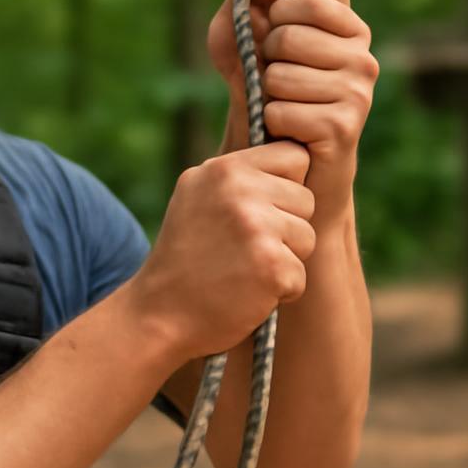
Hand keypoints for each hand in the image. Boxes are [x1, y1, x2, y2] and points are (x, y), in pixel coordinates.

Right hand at [133, 142, 315, 360]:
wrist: (159, 315)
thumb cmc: (185, 258)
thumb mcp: (197, 196)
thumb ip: (236, 174)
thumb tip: (289, 151)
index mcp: (223, 168)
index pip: (293, 155)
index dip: (285, 185)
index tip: (260, 210)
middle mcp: (240, 190)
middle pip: (306, 198)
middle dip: (287, 225)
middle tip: (245, 247)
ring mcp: (256, 227)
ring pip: (308, 236)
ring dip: (285, 259)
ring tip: (244, 268)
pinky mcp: (271, 266)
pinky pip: (301, 274)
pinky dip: (280, 291)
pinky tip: (246, 292)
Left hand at [207, 0, 378, 222]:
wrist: (287, 157)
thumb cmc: (270, 92)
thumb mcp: (249, 40)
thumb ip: (255, 0)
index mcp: (350, 29)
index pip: (309, 0)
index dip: (277, 17)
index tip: (276, 36)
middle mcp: (363, 59)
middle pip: (289, 37)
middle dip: (266, 60)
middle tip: (278, 81)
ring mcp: (357, 94)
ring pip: (280, 77)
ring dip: (268, 95)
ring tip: (284, 106)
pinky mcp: (342, 128)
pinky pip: (281, 111)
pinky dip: (271, 122)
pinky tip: (287, 130)